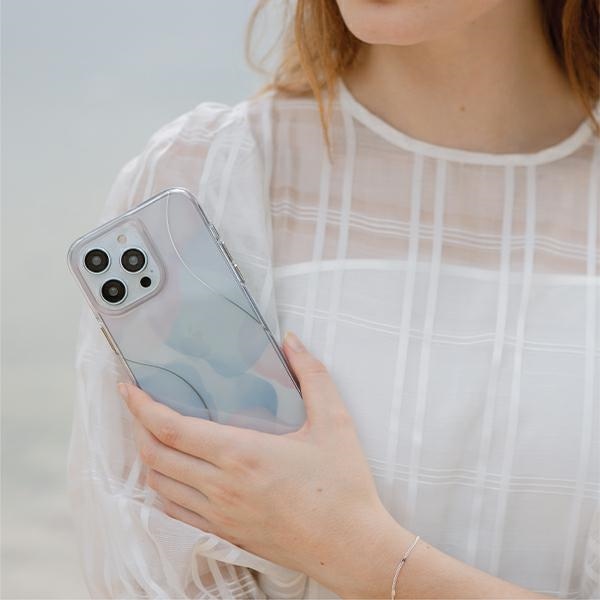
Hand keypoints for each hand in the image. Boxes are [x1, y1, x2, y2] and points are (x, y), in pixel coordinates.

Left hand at [119, 331, 396, 595]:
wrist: (351, 548)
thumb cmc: (343, 487)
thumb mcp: (334, 422)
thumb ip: (312, 375)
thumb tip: (291, 342)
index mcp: (241, 455)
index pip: (171, 429)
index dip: (141, 406)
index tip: (127, 388)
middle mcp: (221, 487)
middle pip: (155, 455)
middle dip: (137, 426)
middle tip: (137, 404)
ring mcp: (220, 515)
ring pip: (160, 485)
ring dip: (148, 456)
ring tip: (152, 434)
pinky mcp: (226, 534)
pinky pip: (176, 511)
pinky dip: (163, 488)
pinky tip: (171, 476)